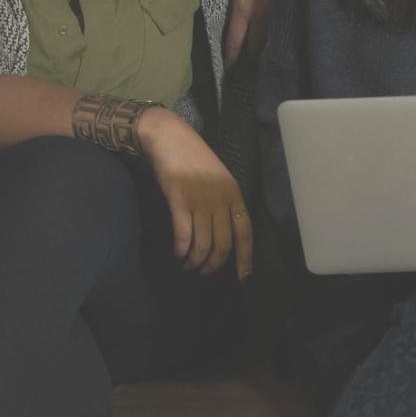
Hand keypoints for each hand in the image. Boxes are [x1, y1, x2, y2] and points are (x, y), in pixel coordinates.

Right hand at [138, 108, 252, 278]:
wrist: (170, 138)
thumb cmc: (194, 159)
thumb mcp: (218, 179)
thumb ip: (224, 202)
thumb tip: (223, 233)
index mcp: (234, 194)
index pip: (245, 232)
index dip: (245, 258)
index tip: (244, 277)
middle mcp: (221, 199)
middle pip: (223, 244)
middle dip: (214, 264)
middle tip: (203, 272)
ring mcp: (200, 200)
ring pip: (202, 244)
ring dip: (195, 260)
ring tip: (188, 264)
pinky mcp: (179, 200)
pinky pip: (183, 235)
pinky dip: (181, 249)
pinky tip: (177, 253)